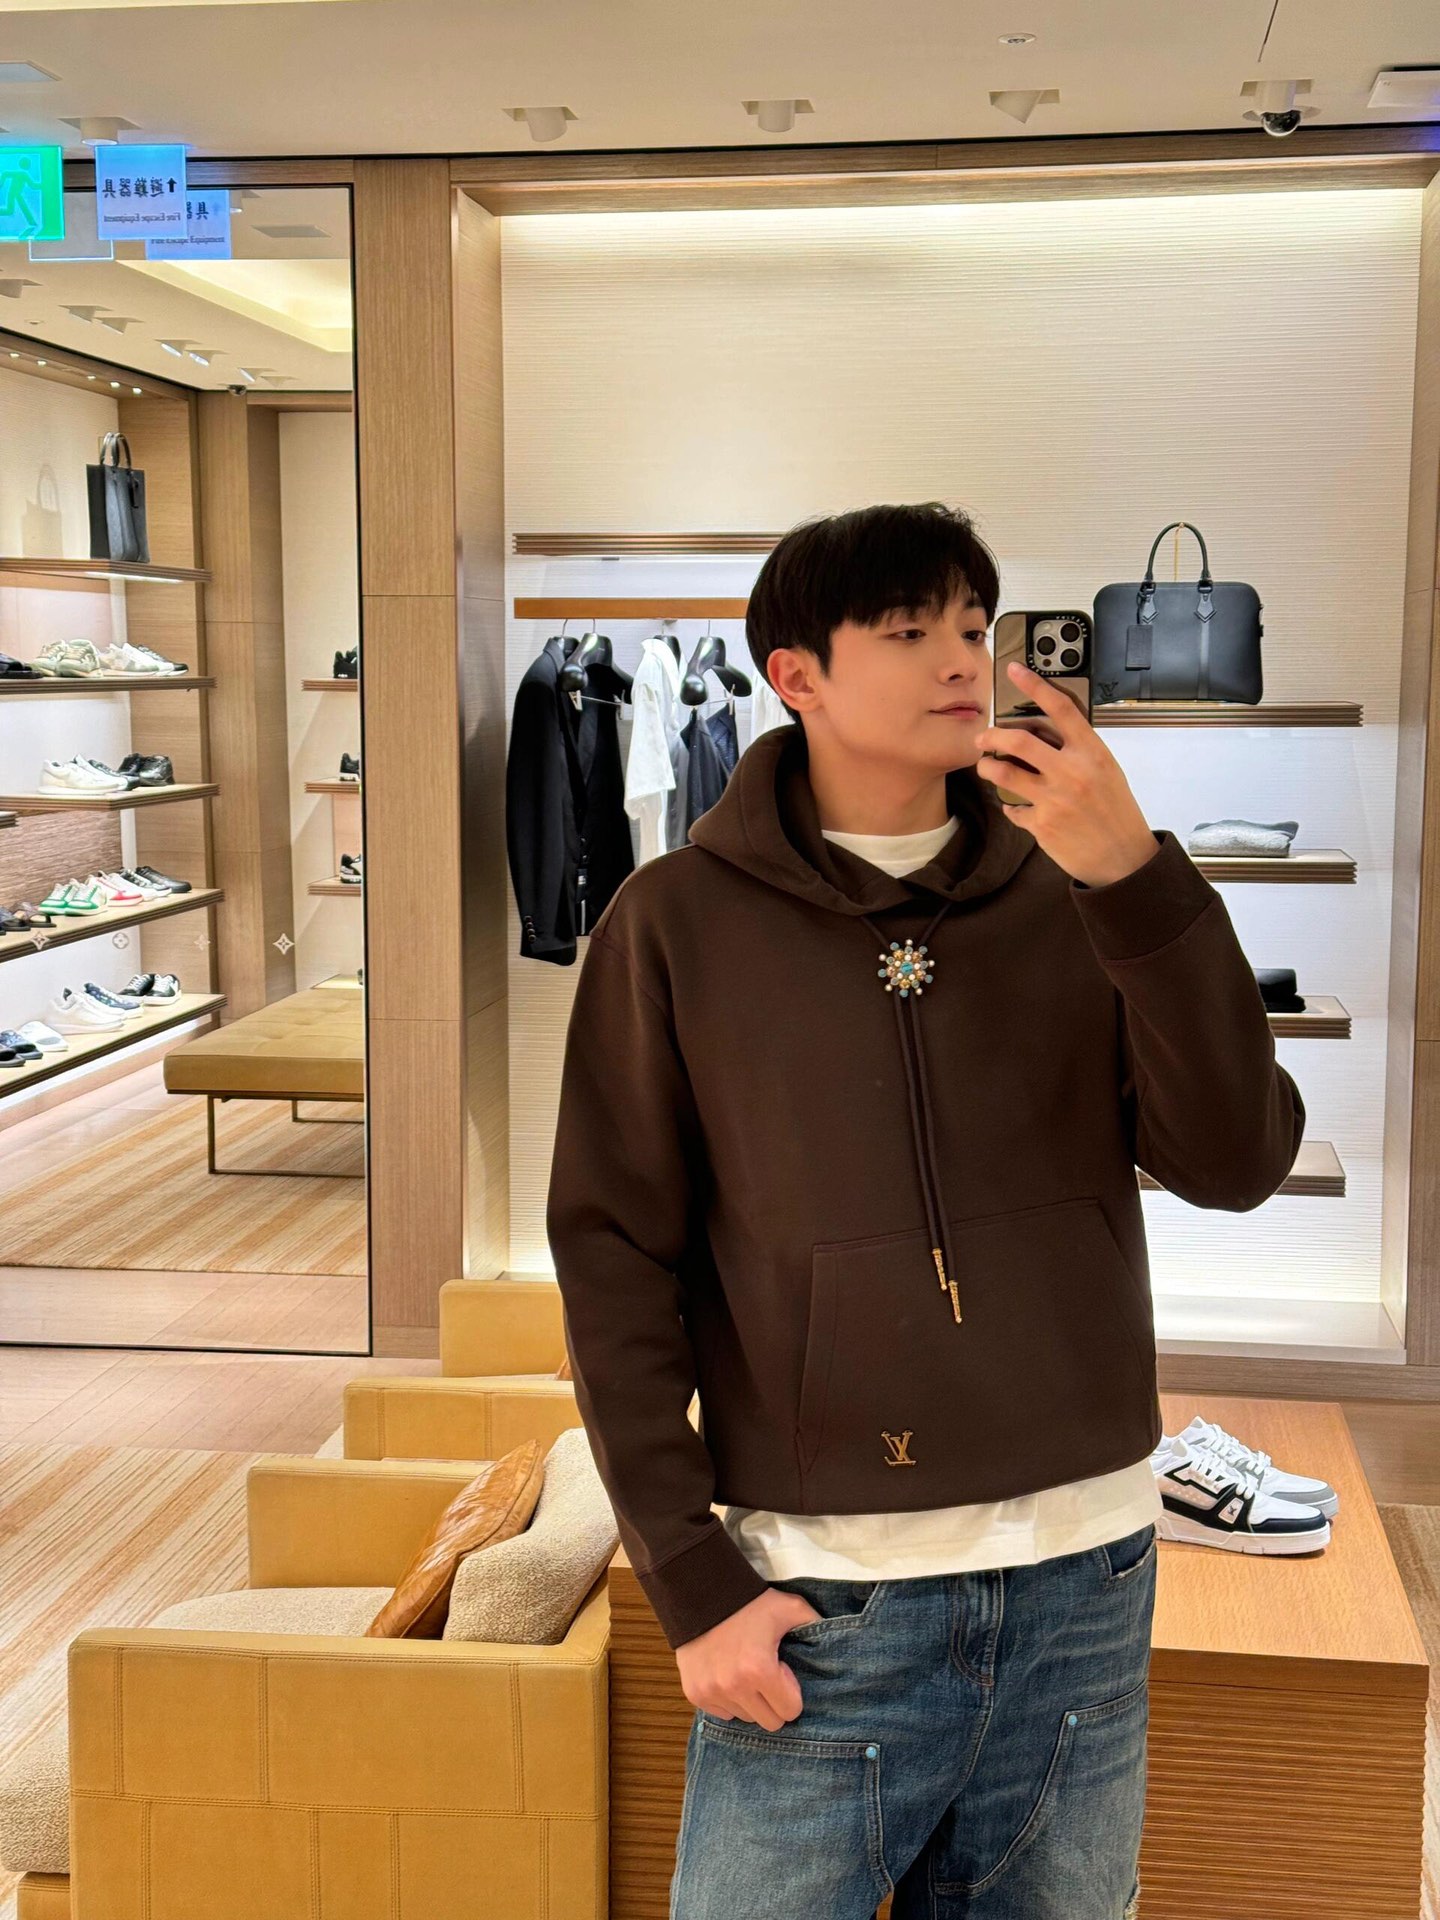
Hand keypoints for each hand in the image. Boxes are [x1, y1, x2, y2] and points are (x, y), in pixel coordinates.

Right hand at [675, 1586, 823, 1730]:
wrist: (702, 1592)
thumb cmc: (751, 1603)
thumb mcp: (790, 1608)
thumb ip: (817, 1626)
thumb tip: (843, 1642)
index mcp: (759, 1670)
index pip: (790, 1712)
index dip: (791, 1691)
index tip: (783, 1670)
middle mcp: (733, 1687)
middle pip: (769, 1722)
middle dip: (773, 1702)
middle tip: (767, 1675)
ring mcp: (711, 1692)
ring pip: (744, 1718)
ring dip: (750, 1701)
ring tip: (745, 1671)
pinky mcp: (695, 1693)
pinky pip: (722, 1713)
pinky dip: (728, 1700)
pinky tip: (727, 1674)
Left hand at [974, 661, 1159, 887]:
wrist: (1124, 858)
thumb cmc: (1116, 812)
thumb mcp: (1107, 771)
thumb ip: (1079, 751)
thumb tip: (1046, 733)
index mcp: (1092, 753)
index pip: (1060, 709)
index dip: (1034, 685)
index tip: (1013, 670)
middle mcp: (1072, 772)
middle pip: (1019, 740)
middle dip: (992, 735)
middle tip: (983, 737)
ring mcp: (1055, 799)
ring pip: (1004, 772)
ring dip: (988, 767)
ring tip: (987, 766)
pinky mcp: (1042, 824)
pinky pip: (1012, 808)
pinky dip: (1010, 806)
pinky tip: (1015, 806)